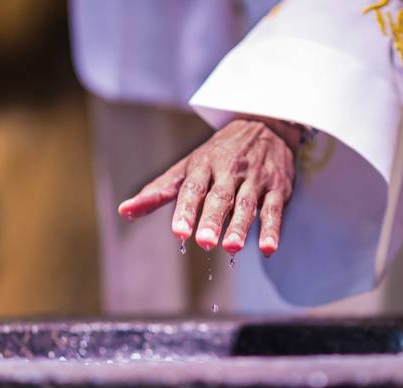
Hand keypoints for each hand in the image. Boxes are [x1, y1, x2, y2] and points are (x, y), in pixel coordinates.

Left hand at [118, 116, 300, 255]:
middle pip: (220, 197)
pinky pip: (274, 210)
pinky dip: (272, 229)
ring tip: (232, 248)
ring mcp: (254, 179)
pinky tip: (268, 248)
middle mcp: (229, 171)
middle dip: (212, 218)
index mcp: (204, 165)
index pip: (192, 189)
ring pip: (247, 204)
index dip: (185, 210)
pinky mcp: (277, 188)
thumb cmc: (220, 153)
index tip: (178, 232)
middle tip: (204, 241)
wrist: (266, 124)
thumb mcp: (187, 166)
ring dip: (240, 226)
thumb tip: (124, 212)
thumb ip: (159, 191)